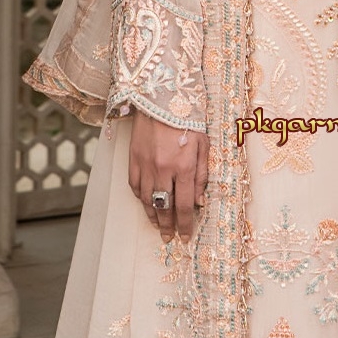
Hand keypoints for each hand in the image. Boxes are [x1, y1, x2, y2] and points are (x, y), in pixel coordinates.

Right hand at [127, 111, 209, 238]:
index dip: (185, 224)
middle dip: (168, 226)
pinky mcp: (133, 158)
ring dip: (152, 216)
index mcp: (183, 168)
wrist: (160, 98)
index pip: (185, 206)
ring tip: (157, 226)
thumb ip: (202, 175)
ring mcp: (145, 166)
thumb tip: (200, 201)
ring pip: (147, 200)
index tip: (185, 237)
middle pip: (164, 207)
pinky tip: (146, 203)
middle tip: (169, 238)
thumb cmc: (188, 119)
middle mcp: (162, 170)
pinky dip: (140, 198)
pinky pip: (135, 185)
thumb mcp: (204, 145)